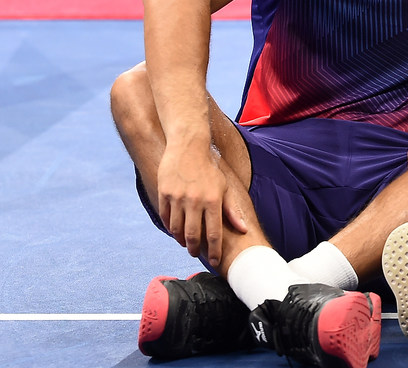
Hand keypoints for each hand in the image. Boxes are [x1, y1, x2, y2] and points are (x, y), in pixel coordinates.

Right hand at [155, 143, 247, 264]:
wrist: (188, 147)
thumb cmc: (209, 169)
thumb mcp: (224, 187)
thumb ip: (232, 210)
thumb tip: (243, 229)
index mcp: (213, 200)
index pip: (214, 233)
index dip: (214, 251)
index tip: (215, 261)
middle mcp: (195, 200)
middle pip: (193, 235)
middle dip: (195, 249)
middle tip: (196, 254)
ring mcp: (177, 197)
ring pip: (176, 229)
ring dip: (181, 240)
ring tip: (186, 243)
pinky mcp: (164, 193)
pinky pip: (165, 218)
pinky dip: (170, 227)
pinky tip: (175, 230)